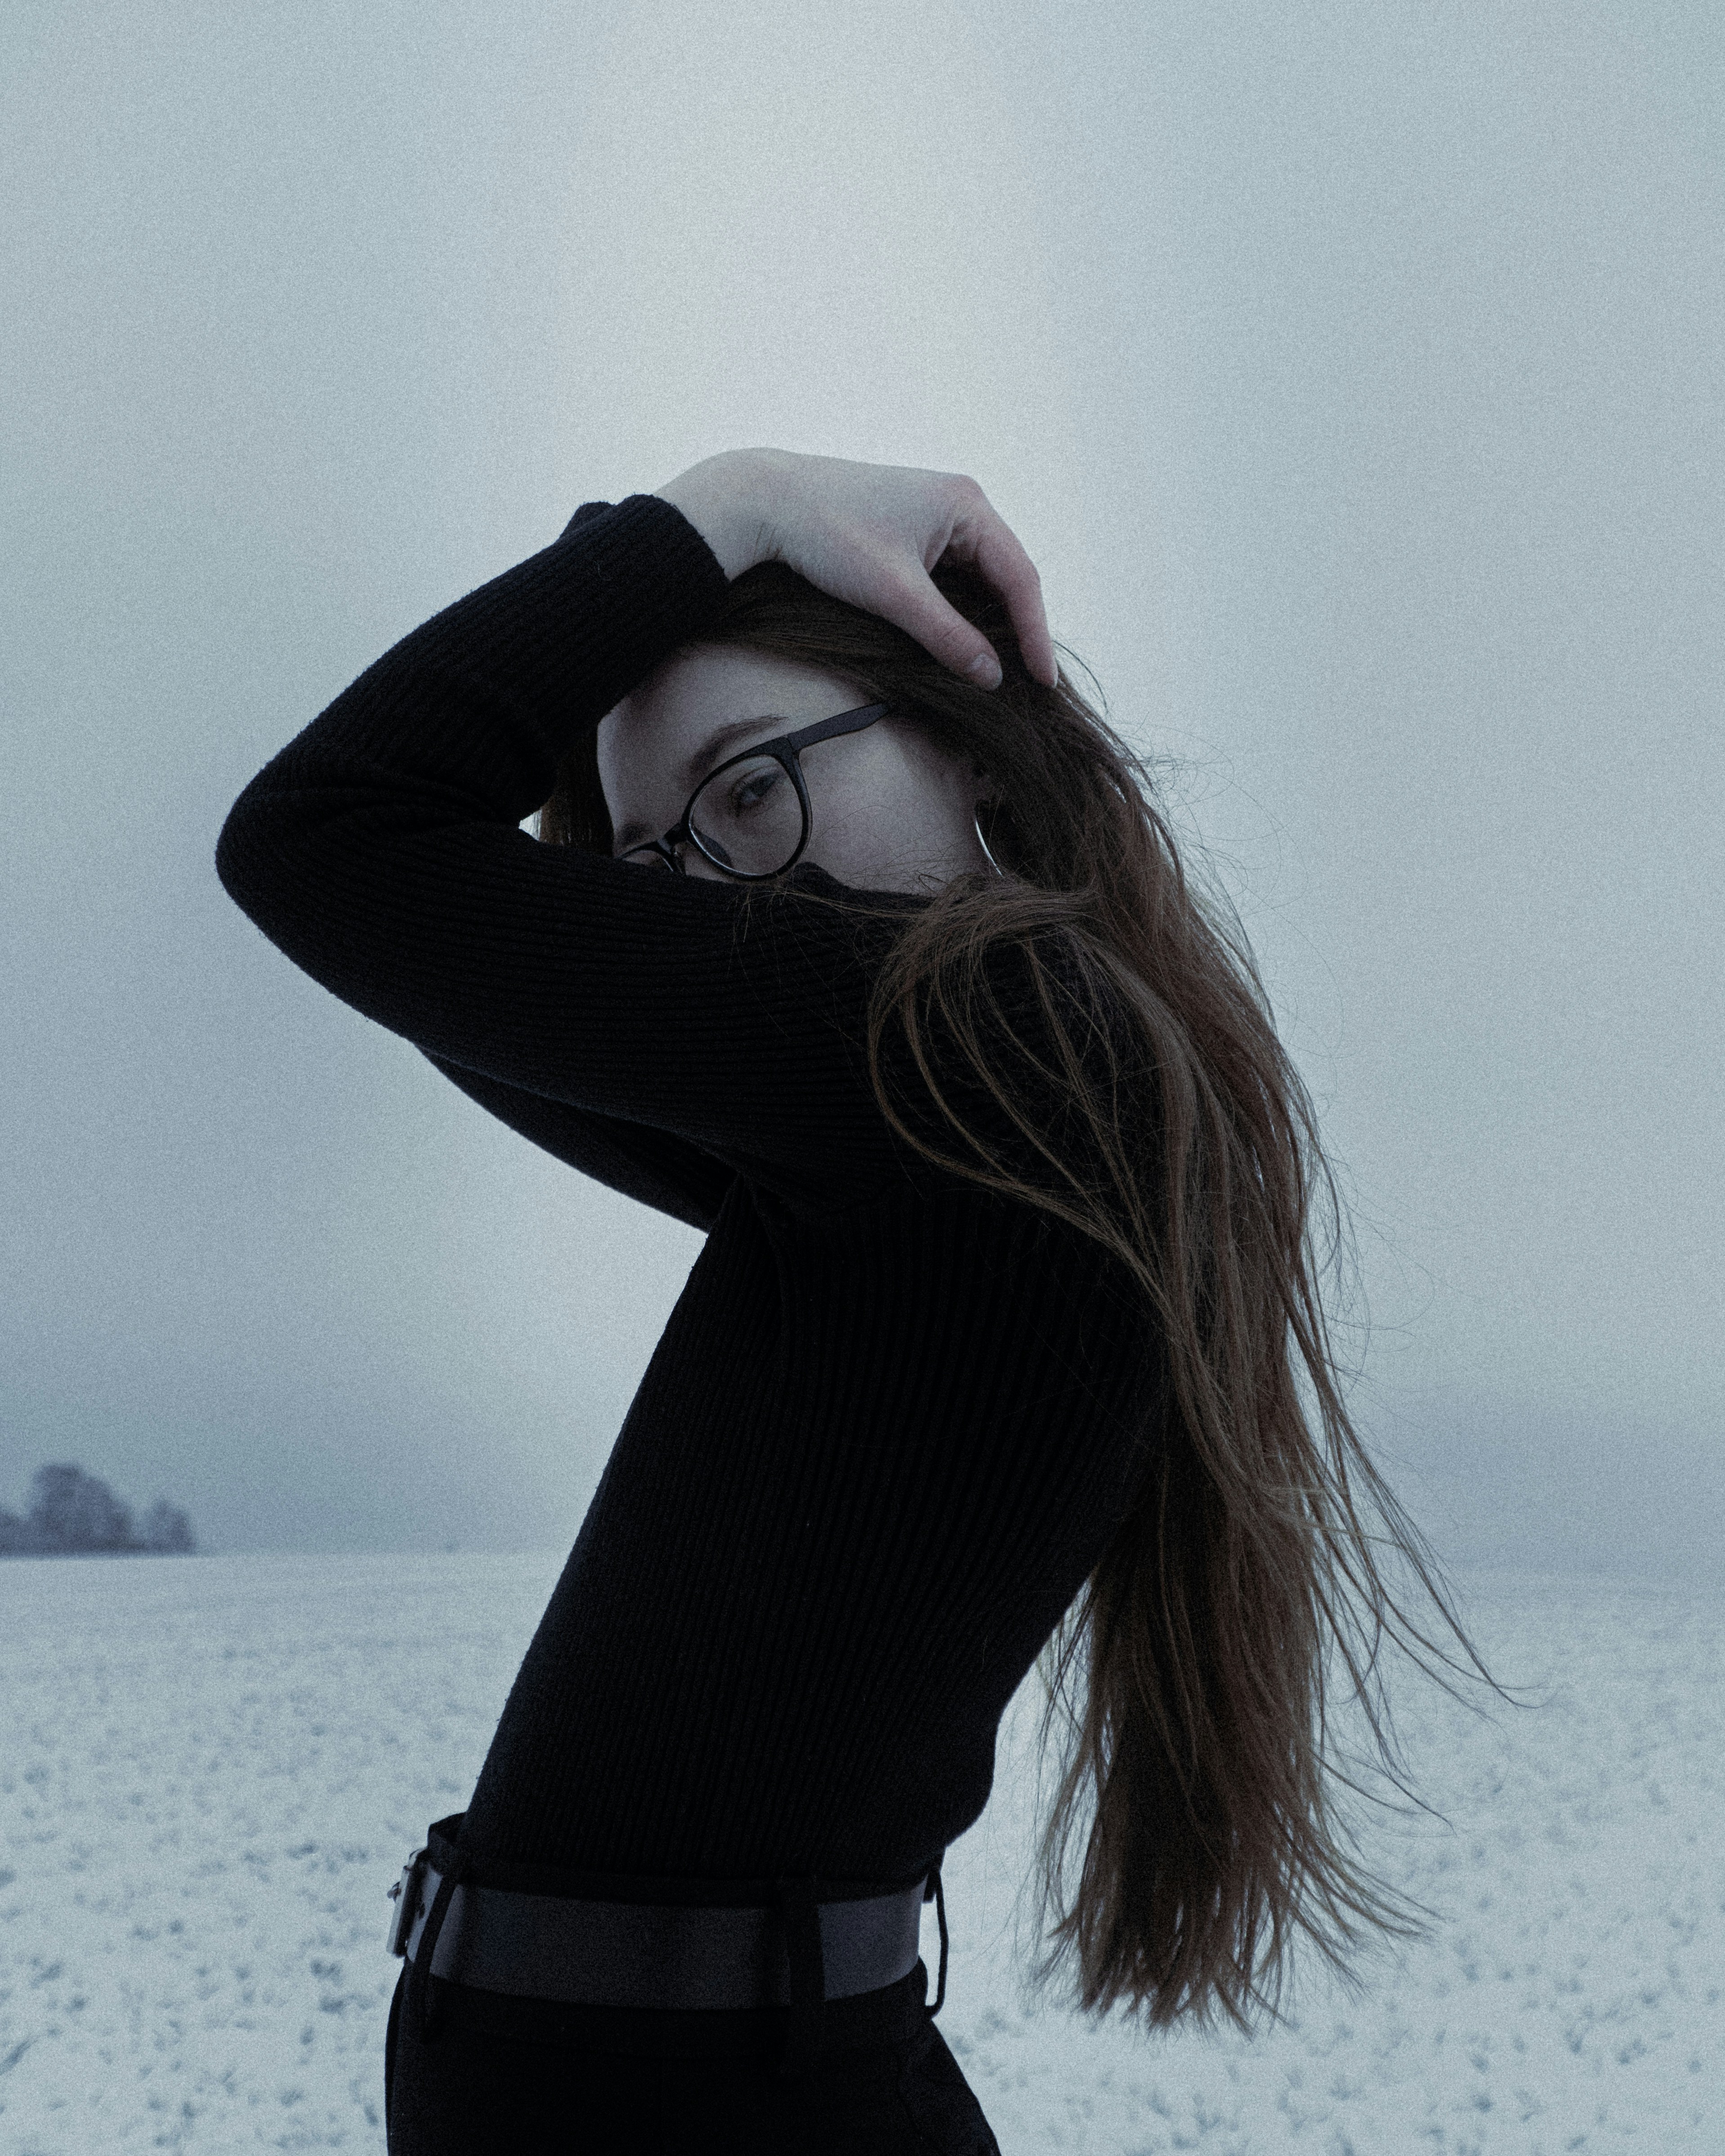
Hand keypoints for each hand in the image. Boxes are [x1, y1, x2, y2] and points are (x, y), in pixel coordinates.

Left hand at [653, 448, 1057, 689]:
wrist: (767, 502)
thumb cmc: (829, 535)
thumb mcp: (894, 594)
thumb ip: (948, 637)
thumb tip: (992, 677)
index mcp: (968, 505)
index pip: (1021, 577)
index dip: (1035, 634)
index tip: (1044, 682)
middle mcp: (961, 503)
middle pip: (1007, 576)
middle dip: (1018, 629)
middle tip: (1029, 684)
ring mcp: (937, 514)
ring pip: (979, 578)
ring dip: (990, 622)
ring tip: (1000, 670)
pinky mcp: (913, 529)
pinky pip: (953, 575)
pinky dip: (961, 610)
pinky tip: (960, 642)